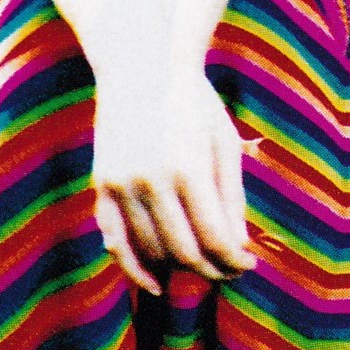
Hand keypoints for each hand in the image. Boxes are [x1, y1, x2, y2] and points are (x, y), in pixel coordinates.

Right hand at [89, 61, 254, 294]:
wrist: (141, 66)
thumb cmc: (193, 103)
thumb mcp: (223, 143)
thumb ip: (232, 199)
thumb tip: (239, 249)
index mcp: (187, 168)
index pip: (214, 239)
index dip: (234, 261)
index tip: (248, 266)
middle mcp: (149, 180)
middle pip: (183, 253)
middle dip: (211, 270)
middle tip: (229, 272)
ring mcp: (120, 184)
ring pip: (150, 251)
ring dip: (179, 269)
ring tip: (203, 268)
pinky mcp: (101, 184)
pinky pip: (115, 239)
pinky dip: (134, 266)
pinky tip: (156, 284)